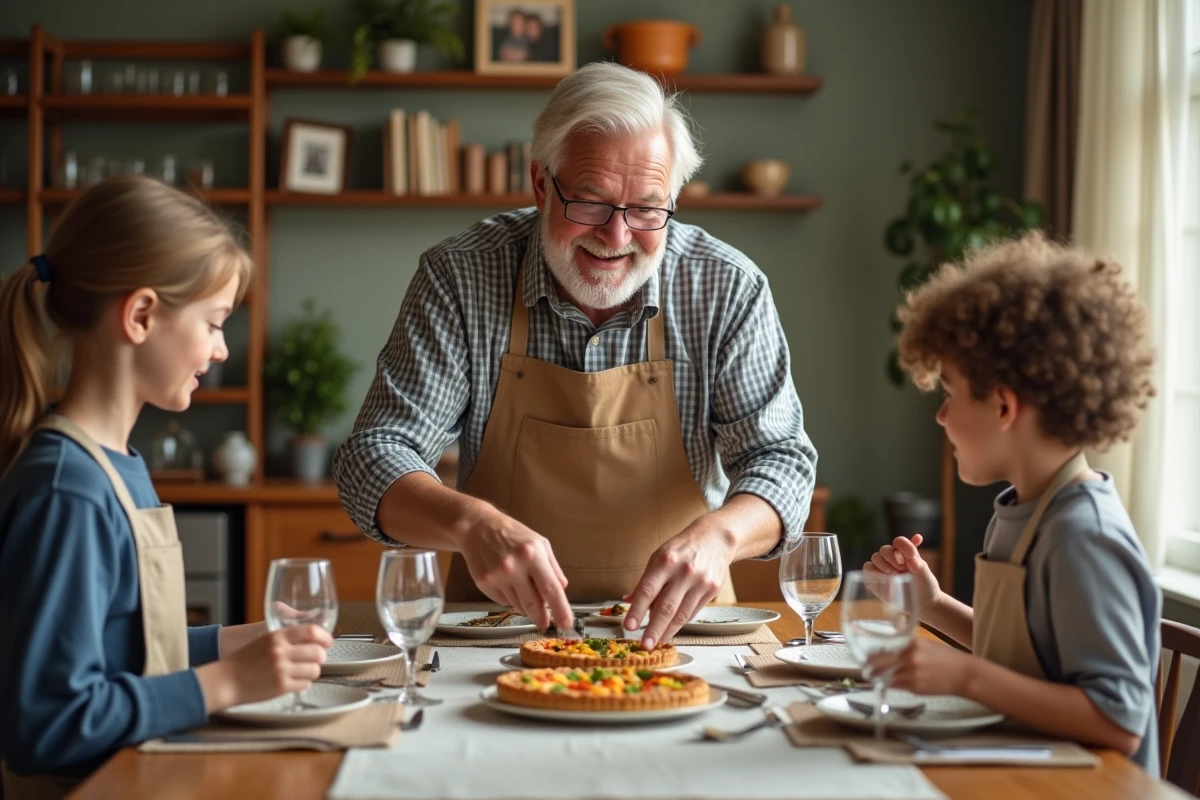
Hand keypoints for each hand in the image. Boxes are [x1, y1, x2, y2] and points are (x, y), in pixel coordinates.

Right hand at [197, 624, 331, 711]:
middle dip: (321, 656)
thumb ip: (287, 638)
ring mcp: (282, 670)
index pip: (311, 631)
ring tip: (303, 672)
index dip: (325, 637)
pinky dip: (303, 683)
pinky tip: (294, 681)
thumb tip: (312, 637)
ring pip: (315, 670)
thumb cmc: (244, 661)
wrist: (226, 681)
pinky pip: (305, 684)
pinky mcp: (282, 687)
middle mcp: (281, 652)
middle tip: (316, 659)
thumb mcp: (265, 640)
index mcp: (277, 637)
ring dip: (312, 671)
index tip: (328, 641)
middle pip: (318, 652)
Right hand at [460, 511, 572, 632]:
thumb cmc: (512, 534)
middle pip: (533, 603)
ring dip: (525, 605)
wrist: (477, 527)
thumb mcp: (539, 543)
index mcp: (533, 554)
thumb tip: (561, 589)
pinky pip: (503, 601)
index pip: (551, 589)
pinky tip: (507, 583)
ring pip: (517, 605)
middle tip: (545, 625)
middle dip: (541, 618)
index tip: (567, 624)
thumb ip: (552, 567)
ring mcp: (497, 576)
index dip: (561, 609)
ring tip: (523, 590)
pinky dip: (510, 598)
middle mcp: (514, 566)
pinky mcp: (483, 583)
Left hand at [624, 524, 732, 648]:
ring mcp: (700, 582)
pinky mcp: (712, 590)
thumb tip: (628, 600)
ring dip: (667, 631)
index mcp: (666, 561)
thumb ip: (645, 580)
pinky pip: (692, 612)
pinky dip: (680, 623)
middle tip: (644, 645)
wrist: (716, 538)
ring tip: (657, 642)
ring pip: (681, 614)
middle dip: (653, 629)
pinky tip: (671, 630)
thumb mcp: (659, 556)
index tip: (629, 626)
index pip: (648, 589)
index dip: (637, 610)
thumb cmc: (682, 548)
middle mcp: (684, 572)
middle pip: (666, 607)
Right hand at [863, 533, 941, 608]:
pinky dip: (872, 572)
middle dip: (891, 557)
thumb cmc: (926, 587)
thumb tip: (910, 557)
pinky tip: (884, 579)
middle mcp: (893, 559)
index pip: (899, 542)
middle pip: (884, 549)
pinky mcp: (875, 580)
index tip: (910, 557)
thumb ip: (919, 564)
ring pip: (875, 558)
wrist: (923, 605)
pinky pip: (867, 570)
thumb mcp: (925, 575)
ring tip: (894, 575)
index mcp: (905, 554)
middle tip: (901, 569)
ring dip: (883, 564)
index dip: (902, 547)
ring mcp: (883, 569)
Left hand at [866, 637, 975, 697]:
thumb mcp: (925, 644)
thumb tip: (890, 639)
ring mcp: (912, 674)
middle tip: (866, 669)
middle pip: (880, 664)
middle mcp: (910, 657)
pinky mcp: (915, 688)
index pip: (883, 648)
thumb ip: (907, 642)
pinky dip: (893, 684)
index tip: (865, 656)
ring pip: (887, 677)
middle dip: (870, 668)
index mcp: (912, 643)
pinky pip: (897, 686)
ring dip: (880, 678)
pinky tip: (893, 682)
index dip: (872, 654)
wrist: (964, 674)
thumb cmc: (945, 658)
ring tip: (875, 677)